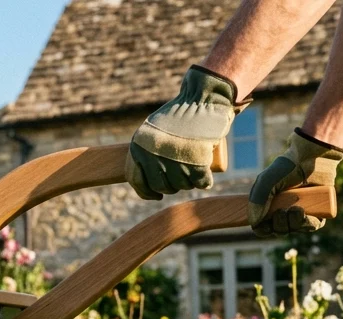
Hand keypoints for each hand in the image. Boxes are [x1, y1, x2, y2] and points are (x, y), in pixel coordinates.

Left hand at [125, 65, 243, 199]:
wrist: (201, 98)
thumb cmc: (179, 113)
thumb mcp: (153, 129)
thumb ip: (147, 149)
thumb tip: (144, 175)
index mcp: (138, 147)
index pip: (137, 180)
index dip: (146, 192)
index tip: (157, 195)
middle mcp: (152, 156)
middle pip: (161, 186)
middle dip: (172, 187)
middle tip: (181, 178)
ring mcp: (174, 160)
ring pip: (182, 185)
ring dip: (189, 184)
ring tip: (194, 173)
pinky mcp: (197, 160)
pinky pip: (200, 182)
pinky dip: (204, 183)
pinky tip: (205, 180)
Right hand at [248, 129, 342, 235]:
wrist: (312, 157)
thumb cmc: (287, 167)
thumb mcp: (265, 182)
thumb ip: (257, 202)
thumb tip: (254, 222)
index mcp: (269, 205)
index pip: (263, 227)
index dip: (263, 230)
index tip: (265, 226)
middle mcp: (284, 210)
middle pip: (278, 231)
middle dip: (279, 226)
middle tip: (282, 211)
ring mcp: (301, 211)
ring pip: (295, 230)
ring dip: (293, 223)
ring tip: (297, 208)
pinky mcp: (318, 210)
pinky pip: (311, 227)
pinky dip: (307, 223)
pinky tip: (304, 212)